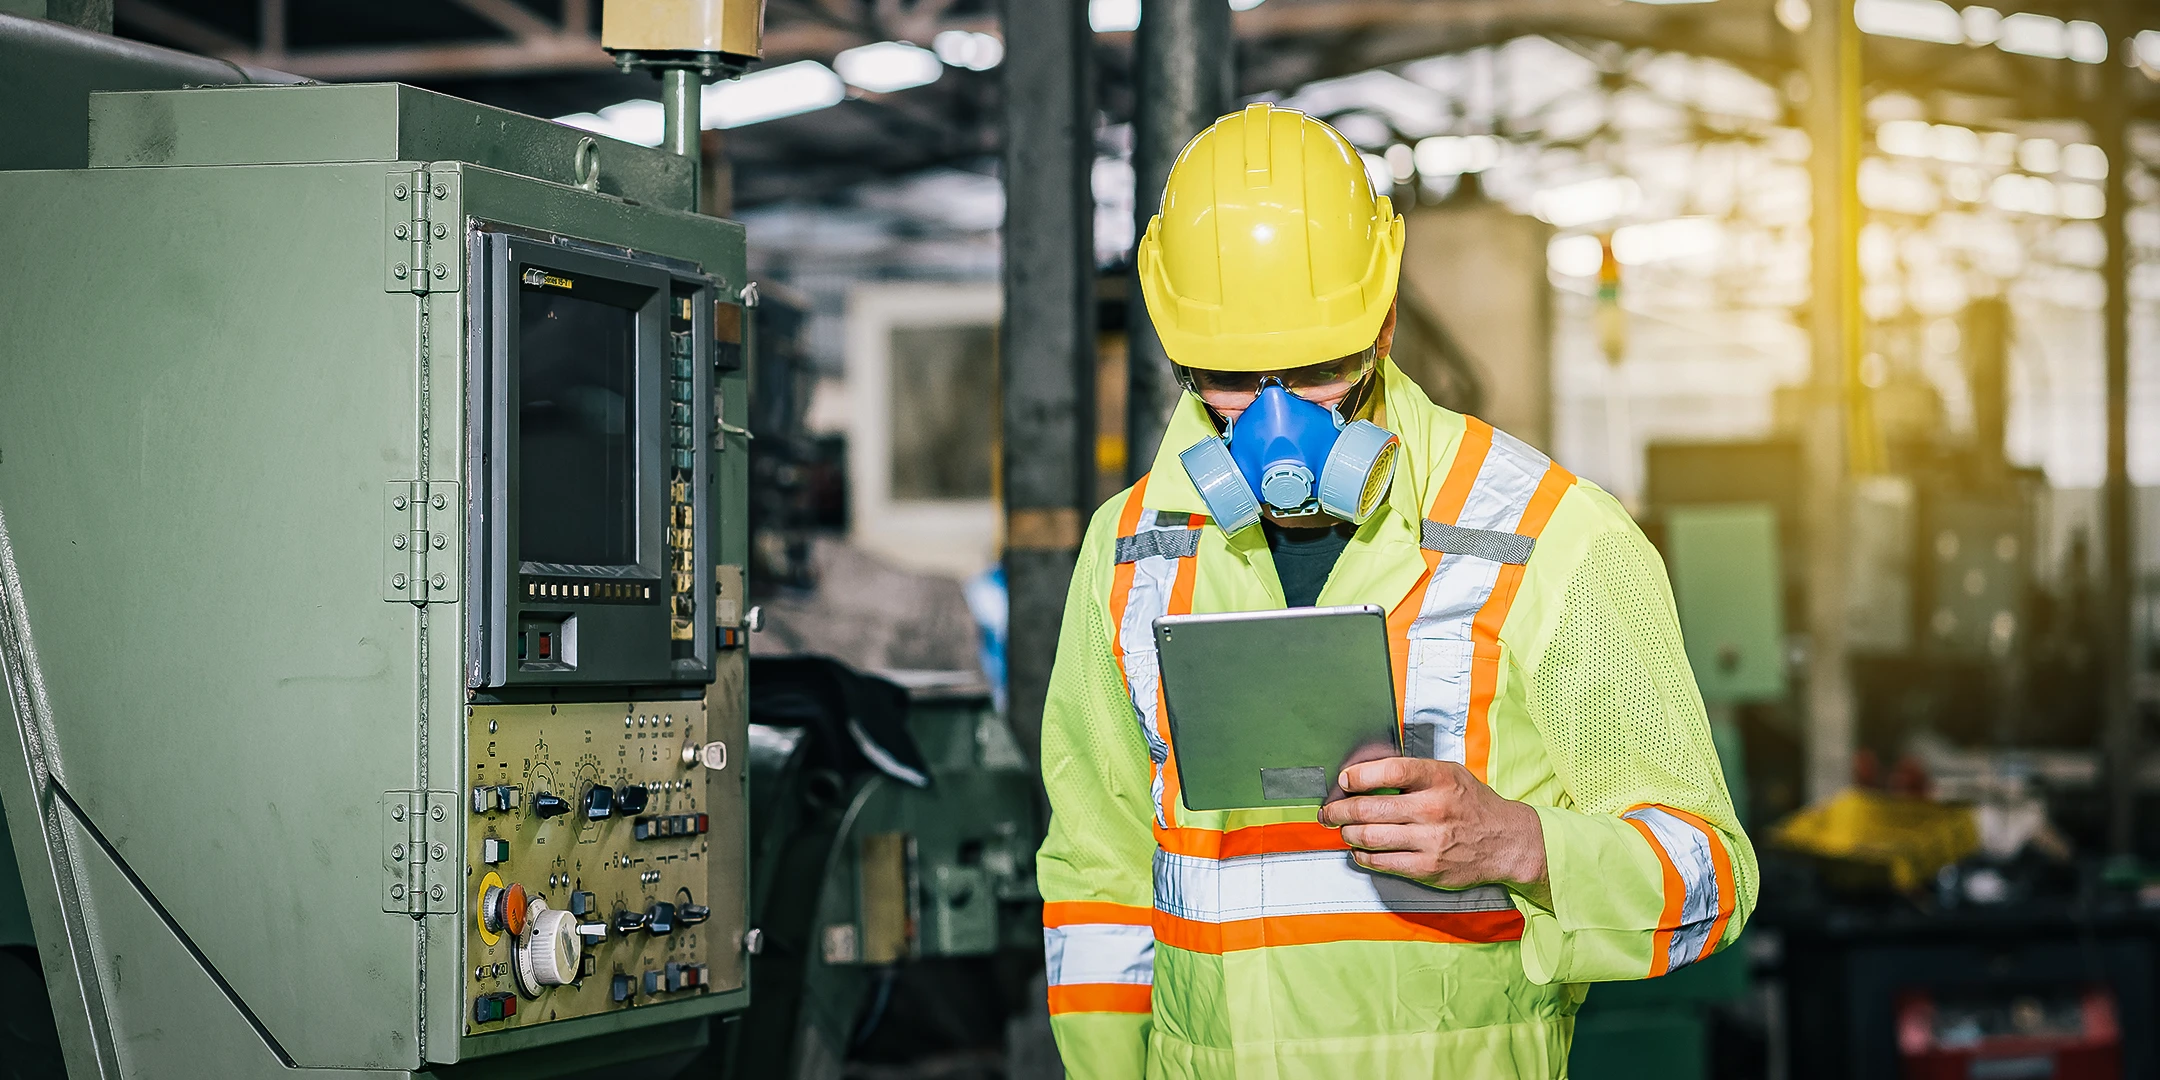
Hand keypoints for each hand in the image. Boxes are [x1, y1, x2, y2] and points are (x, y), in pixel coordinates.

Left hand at [1317, 757, 1547, 889]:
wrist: (1506, 841)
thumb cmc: (1471, 804)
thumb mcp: (1449, 774)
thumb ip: (1414, 772)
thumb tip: (1365, 774)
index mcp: (1438, 778)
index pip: (1389, 772)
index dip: (1359, 775)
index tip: (1344, 780)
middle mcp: (1433, 808)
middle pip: (1370, 808)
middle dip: (1339, 810)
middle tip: (1328, 812)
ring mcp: (1431, 841)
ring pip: (1371, 837)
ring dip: (1348, 834)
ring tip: (1343, 830)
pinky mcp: (1428, 867)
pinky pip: (1383, 862)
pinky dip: (1363, 856)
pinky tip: (1360, 851)